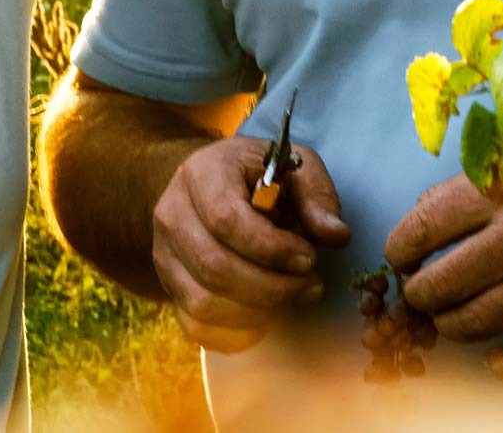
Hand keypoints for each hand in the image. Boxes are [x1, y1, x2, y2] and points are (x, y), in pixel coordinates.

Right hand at [153, 135, 352, 351]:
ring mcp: (164, 254)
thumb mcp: (294, 169)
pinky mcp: (169, 287)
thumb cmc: (259, 175)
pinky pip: (195, 326)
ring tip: (292, 298)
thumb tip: (337, 236)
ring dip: (257, 312)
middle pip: (214, 267)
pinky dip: (234, 334)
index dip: (272, 249)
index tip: (310, 259)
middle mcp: (172, 214)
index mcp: (203, 175)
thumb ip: (317, 198)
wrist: (210, 185)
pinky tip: (267, 320)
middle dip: (271, 287)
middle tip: (310, 285)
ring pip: (203, 302)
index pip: (227, 221)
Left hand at [383, 143, 502, 381]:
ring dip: (449, 325)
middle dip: (418, 294)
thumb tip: (418, 230)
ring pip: (476, 323)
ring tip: (448, 316)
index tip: (401, 256)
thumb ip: (459, 190)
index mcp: (496, 193)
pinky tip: (491, 357)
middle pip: (441, 285)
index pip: (422, 230)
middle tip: (420, 291)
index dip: (399, 249)